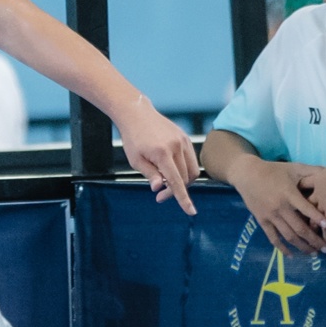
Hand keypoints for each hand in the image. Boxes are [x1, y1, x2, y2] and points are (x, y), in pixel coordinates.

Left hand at [118, 98, 199, 214]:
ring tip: (164, 180)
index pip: (176, 181)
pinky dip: (183, 169)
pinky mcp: (185, 138)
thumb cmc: (133, 139)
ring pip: (192, 170)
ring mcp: (183, 141)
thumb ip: (150, 175)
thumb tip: (160, 188)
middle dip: (175, 190)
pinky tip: (168, 169)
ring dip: (181, 180)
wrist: (137, 114)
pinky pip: (191, 160)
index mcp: (162, 153)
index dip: (183, 199)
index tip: (191, 212)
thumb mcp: (136, 160)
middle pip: (186, 178)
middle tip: (159, 194)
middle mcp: (177, 146)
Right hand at [231, 159, 325, 255]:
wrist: (247, 175)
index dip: (317, 217)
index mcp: (289, 194)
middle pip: (299, 228)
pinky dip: (282, 248)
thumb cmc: (273, 170)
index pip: (306, 208)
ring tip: (313, 254)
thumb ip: (312, 171)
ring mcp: (270, 216)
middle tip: (325, 249)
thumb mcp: (293, 167)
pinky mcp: (262, 221)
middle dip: (314, 240)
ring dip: (302, 247)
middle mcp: (280, 208)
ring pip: (288, 236)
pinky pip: (273, 238)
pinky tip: (292, 255)